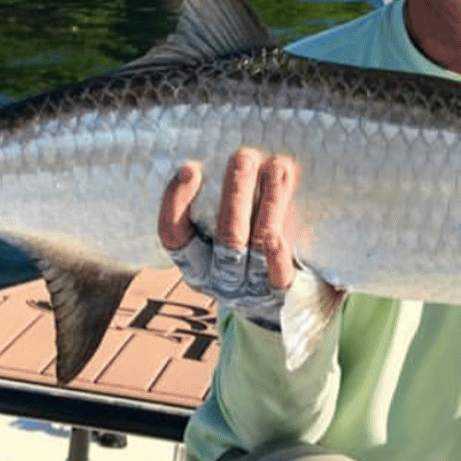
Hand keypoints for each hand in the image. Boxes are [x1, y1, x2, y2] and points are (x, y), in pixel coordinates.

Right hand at [158, 148, 298, 327]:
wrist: (287, 310)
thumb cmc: (250, 258)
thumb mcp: (227, 237)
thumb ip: (222, 204)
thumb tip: (218, 149)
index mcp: (195, 263)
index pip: (173, 235)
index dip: (176, 203)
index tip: (190, 169)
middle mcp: (219, 278)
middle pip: (226, 234)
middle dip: (235, 191)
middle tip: (245, 156)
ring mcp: (251, 288)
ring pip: (257, 243)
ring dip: (269, 202)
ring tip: (279, 166)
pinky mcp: (280, 294)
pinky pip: (278, 271)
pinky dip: (279, 250)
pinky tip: (281, 230)